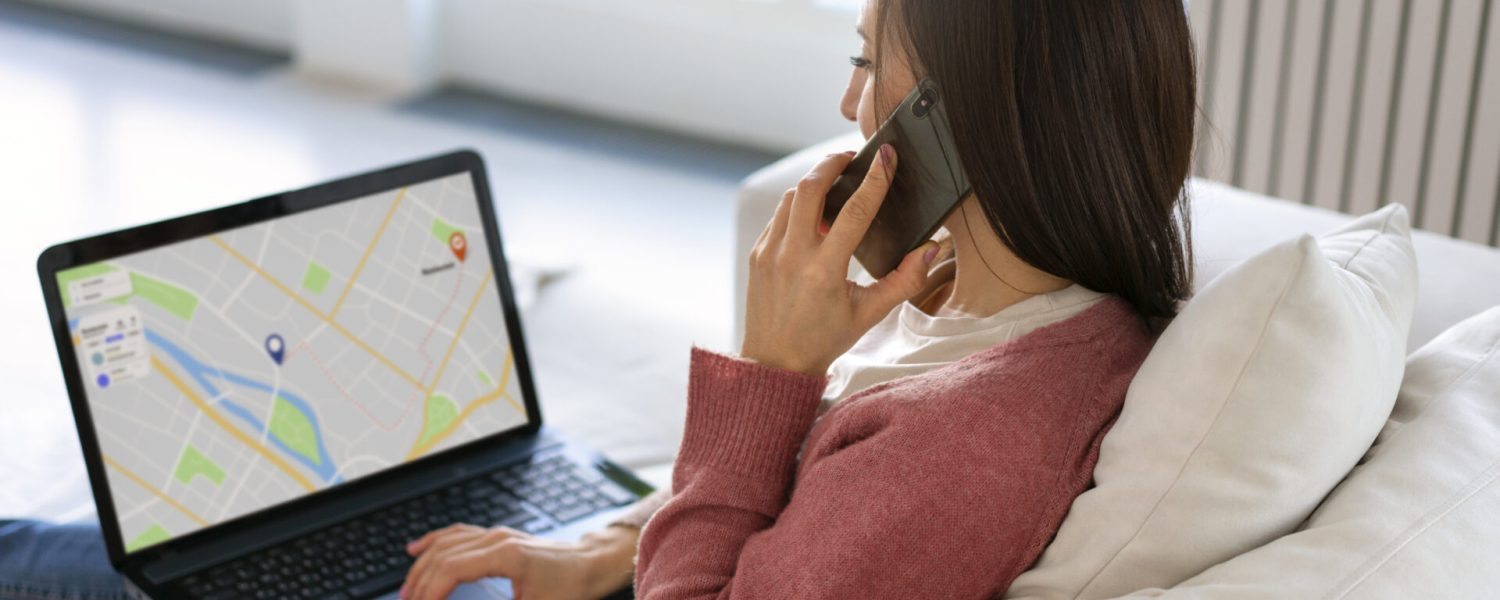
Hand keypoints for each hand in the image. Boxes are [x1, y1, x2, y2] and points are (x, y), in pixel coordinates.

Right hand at [401, 523, 638, 599]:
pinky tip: (414, 550)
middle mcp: (497, 539)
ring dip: (421, 566)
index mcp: (506, 555)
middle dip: (420, 583)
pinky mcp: (497, 537)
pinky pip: (456, 534)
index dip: (430, 591)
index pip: (452, 568)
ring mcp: (496, 535)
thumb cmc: (571, 587)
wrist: (592, 563)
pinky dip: (432, 542)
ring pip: (445, 543)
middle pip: (443, 556)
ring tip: (406, 591)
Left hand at [740, 145, 940, 375]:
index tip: (886, 156)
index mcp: (824, 271)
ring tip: (835, 182)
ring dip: (813, 183)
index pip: (855, 212)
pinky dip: (797, 207)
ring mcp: (769, 253)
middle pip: (810, 188)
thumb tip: (932, 249)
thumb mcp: (870, 313)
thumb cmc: (824, 339)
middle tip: (852, 158)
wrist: (775, 362)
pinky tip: (814, 213)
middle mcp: (793, 257)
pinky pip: (779, 217)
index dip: (874, 179)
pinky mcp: (757, 254)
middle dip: (832, 163)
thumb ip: (904, 280)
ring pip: (791, 197)